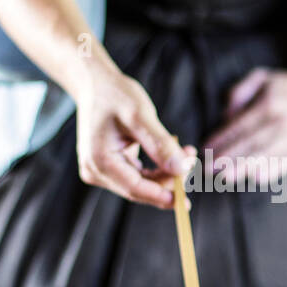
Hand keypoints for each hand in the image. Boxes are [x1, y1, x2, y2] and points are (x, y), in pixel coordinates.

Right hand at [74, 50, 195, 208]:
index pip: (135, 188)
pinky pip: (137, 176)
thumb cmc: (115, 95)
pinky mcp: (108, 168)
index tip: (185, 202)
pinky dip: (157, 168)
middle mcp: (95, 171)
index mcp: (99, 160)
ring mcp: (100, 171)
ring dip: (166, 173)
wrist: (95, 85)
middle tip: (191, 159)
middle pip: (139, 188)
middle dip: (168, 180)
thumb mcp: (140, 115)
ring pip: (141, 183)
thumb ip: (160, 144)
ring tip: (186, 152)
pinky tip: (173, 153)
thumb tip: (181, 170)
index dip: (161, 196)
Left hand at [204, 57, 286, 186]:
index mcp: (270, 103)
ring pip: (266, 156)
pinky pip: (285, 163)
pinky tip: (255, 178)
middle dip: (228, 159)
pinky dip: (270, 172)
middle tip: (209, 170)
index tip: (206, 150)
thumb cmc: (286, 86)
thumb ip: (240, 92)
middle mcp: (282, 122)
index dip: (222, 139)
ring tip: (225, 178)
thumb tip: (226, 116)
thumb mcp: (262, 77)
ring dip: (244, 168)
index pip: (240, 126)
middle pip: (251, 144)